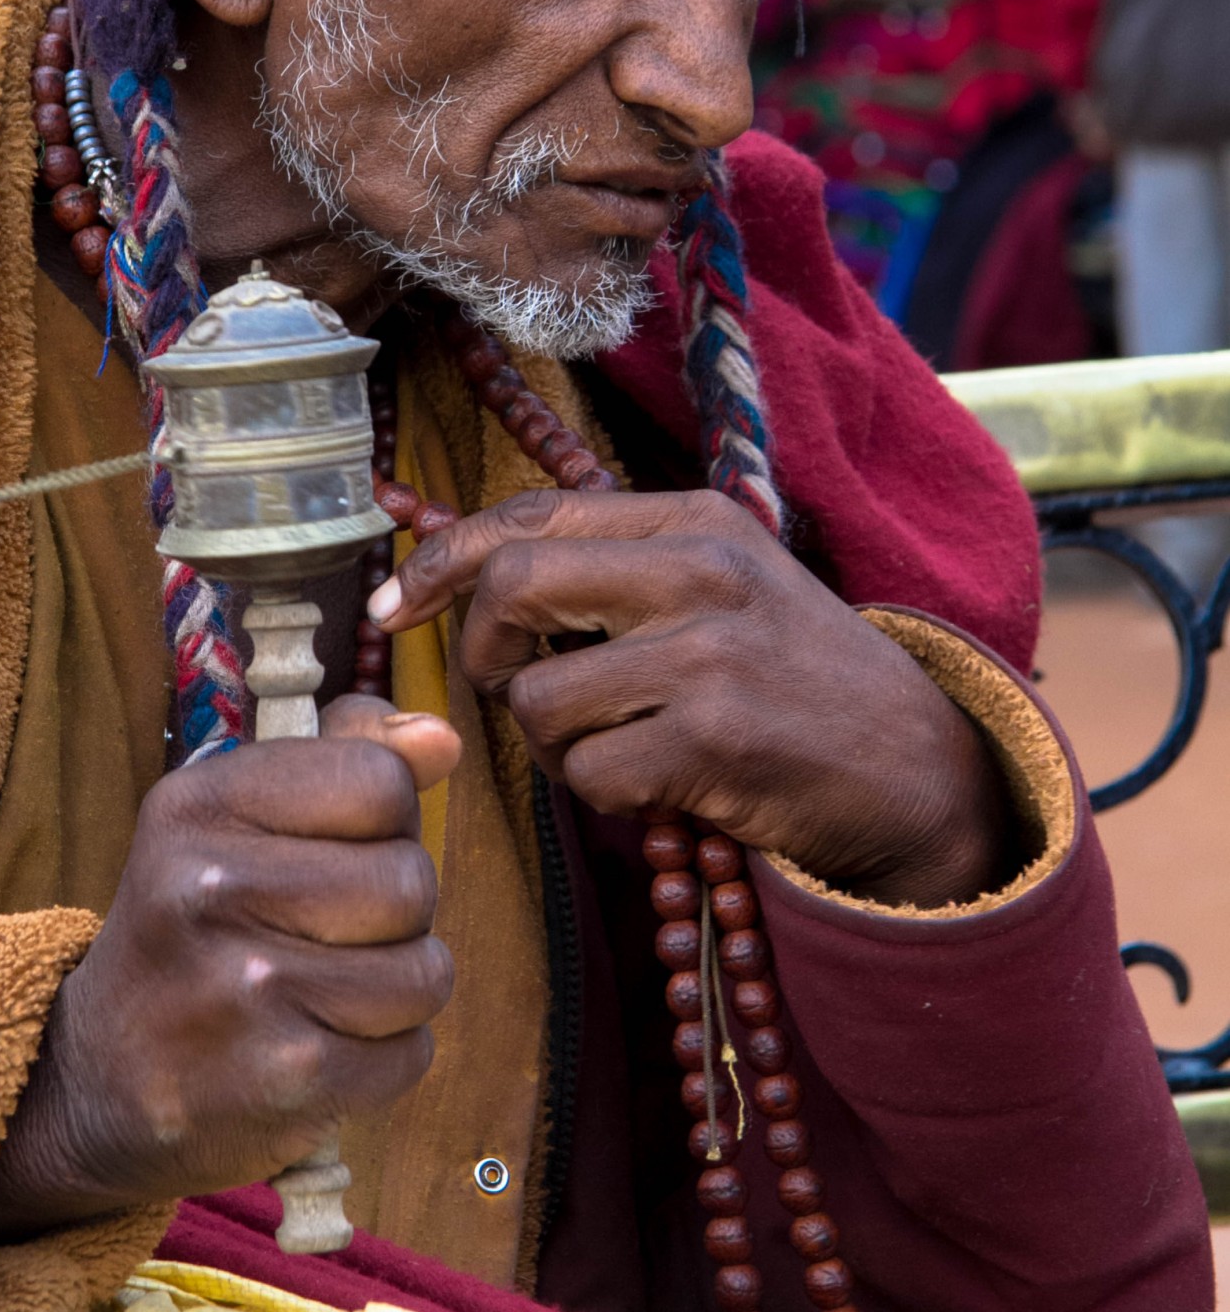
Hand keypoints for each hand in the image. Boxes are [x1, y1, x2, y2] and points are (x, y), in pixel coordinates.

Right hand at [0, 698, 458, 1241]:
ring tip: (326, 995)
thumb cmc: (197, 929)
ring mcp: (250, 988)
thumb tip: (441, 739)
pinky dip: (383, 1059)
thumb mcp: (237, 820)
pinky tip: (319, 1050)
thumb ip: (346, 760)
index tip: (336, 851)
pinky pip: (412, 1053)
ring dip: (396, 991)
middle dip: (396, 914)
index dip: (384, 821)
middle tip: (327, 935)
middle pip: (411, 880)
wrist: (100, 1081)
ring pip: (425, 972)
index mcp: (200, 803)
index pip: (380, 781)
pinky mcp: (287, 1078)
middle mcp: (212, 887)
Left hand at [369, 490, 1007, 908]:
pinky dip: (605, 797)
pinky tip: (661, 787)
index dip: (442, 560)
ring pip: (538, 699)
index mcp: (694, 519)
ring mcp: (709, 651)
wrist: (916, 766)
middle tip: (505, 687)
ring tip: (621, 748)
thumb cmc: (796, 678)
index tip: (395, 605)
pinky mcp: (714, 737)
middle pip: (513, 584)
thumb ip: (616, 569)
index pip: (531, 514)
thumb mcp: (722, 587)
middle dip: (482, 649)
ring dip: (555, 745)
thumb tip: (470, 570)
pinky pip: (588, 775)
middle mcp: (700, 568)